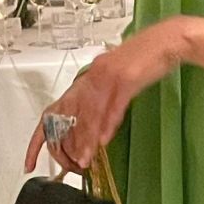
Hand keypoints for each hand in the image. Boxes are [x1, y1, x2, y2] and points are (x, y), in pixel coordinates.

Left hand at [24, 18, 183, 174]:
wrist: (169, 40)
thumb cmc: (149, 57)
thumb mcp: (120, 77)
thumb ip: (107, 96)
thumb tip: (100, 120)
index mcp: (90, 77)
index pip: (59, 109)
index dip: (42, 136)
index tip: (33, 159)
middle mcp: (94, 76)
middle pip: (74, 114)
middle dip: (70, 141)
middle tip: (72, 163)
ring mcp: (110, 76)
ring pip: (91, 113)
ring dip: (87, 138)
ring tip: (84, 158)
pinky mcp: (128, 78)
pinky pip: (114, 105)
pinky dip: (108, 124)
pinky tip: (104, 140)